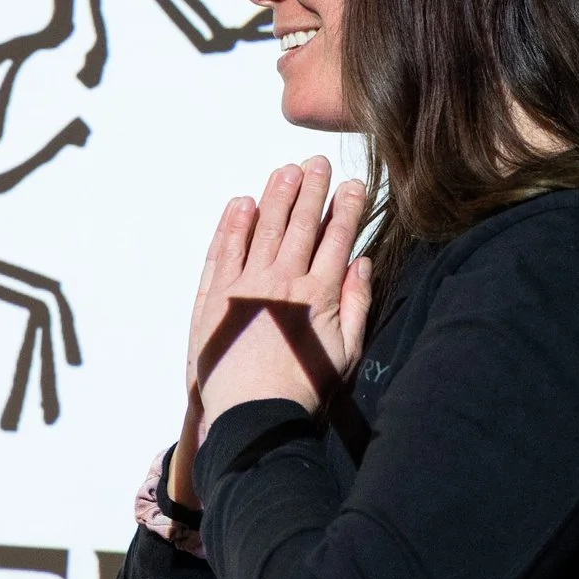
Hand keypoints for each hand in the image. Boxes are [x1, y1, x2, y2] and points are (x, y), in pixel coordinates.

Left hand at [186, 157, 372, 441]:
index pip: (336, 239)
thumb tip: (362, 262)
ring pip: (264, 230)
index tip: (352, 185)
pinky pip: (225, 251)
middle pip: (300, 225)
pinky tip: (242, 204)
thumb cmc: (303, 390)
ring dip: (276, 198)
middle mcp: (282, 281)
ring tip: (285, 172)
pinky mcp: (216, 297)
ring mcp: (246, 286)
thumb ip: (357, 304)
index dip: (345, 208)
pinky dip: (234, 225)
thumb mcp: (346, 353)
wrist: (253, 414)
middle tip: (317, 164)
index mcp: (318, 294)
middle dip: (311, 191)